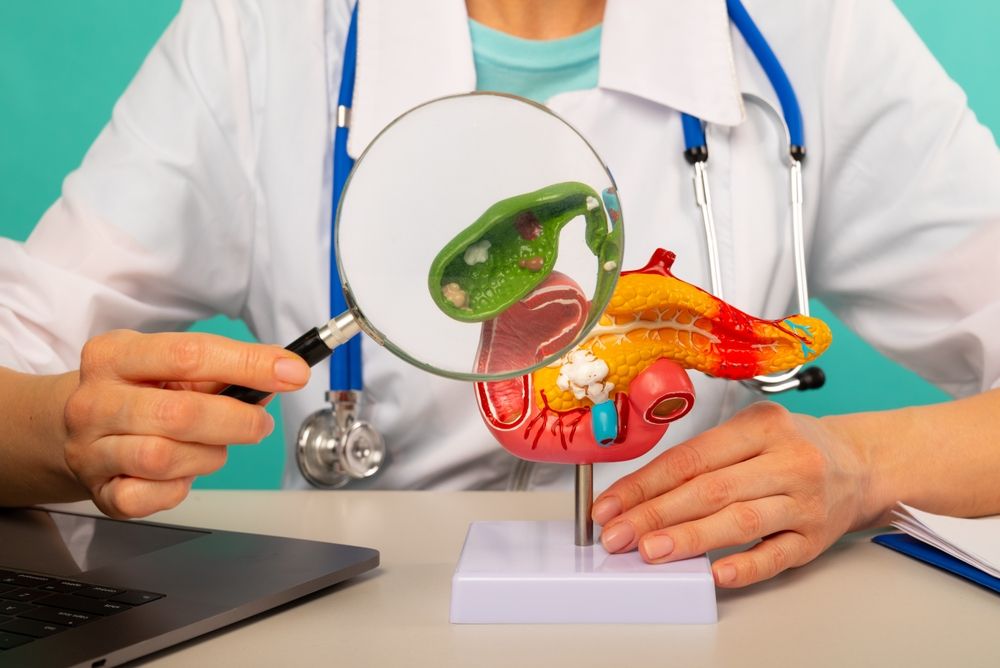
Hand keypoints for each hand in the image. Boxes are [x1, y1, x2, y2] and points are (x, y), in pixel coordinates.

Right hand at [62, 330, 309, 518]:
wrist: (72, 428)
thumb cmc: (137, 391)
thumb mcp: (170, 365)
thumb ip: (224, 367)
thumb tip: (282, 372)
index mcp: (114, 354)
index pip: (190, 353)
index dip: (249, 364)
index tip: (291, 372)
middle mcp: (95, 401)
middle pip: (180, 413)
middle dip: (237, 421)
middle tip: (260, 423)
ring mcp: (90, 449)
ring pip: (165, 458)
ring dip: (208, 455)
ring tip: (214, 446)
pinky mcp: (100, 492)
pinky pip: (149, 497)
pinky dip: (178, 489)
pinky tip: (183, 473)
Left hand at [591, 402, 874, 587]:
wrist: (862, 463)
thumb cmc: (792, 446)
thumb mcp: (751, 431)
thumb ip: (704, 456)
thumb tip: (641, 492)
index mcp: (761, 426)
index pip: (691, 457)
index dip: (645, 483)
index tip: (611, 505)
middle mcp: (786, 461)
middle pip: (711, 489)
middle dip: (655, 513)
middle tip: (618, 534)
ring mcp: (805, 501)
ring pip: (741, 520)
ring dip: (691, 538)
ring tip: (651, 551)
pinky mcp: (817, 538)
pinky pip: (777, 555)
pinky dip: (745, 565)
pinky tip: (715, 573)